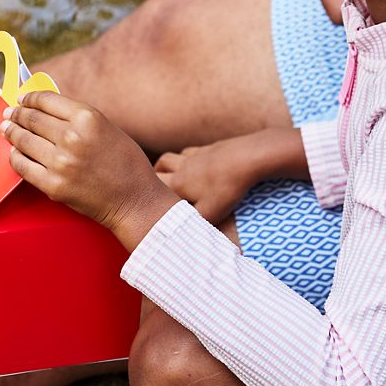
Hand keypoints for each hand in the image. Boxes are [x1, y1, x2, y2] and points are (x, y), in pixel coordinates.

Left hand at [2, 91, 179, 250]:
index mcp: (87, 118)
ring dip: (11, 132)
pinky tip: (14, 152)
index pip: (46, 100)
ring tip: (6, 128)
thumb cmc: (125, 163)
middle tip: (9, 112)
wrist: (135, 201)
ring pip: (23, 140)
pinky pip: (22, 166)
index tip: (22, 98)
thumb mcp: (106, 127)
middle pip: (32, 119)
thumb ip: (77, 117)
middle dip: (17, 114)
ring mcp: (60, 162)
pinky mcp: (53, 185)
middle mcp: (71, 137)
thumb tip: (45, 109)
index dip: (29, 98)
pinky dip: (15, 156)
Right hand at [154, 128, 304, 222]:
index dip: (143, 194)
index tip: (138, 202)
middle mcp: (181, 168)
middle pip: (157, 169)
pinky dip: (187, 158)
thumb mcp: (210, 213)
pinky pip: (190, 152)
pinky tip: (194, 165)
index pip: (152, 187)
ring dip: (165, 166)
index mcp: (177, 183)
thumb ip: (192, 225)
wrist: (247, 157)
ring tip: (166, 177)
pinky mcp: (209, 149)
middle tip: (149, 190)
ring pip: (170, 158)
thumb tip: (179, 236)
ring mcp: (194, 156)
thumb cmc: (227, 188)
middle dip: (151, 178)